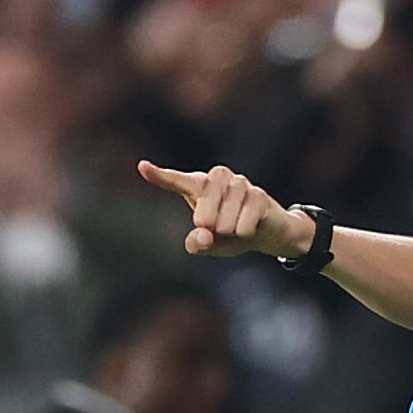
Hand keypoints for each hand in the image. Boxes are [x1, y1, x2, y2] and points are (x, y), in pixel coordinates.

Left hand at [137, 161, 311, 259]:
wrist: (269, 235)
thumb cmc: (233, 235)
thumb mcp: (211, 245)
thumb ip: (198, 243)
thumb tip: (203, 234)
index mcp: (200, 188)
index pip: (178, 181)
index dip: (161, 176)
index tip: (142, 167)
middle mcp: (219, 179)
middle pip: (205, 189)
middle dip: (206, 214)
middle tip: (209, 228)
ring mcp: (240, 183)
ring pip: (228, 204)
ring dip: (228, 225)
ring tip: (232, 231)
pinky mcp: (259, 195)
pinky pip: (247, 214)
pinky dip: (243, 229)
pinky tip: (246, 231)